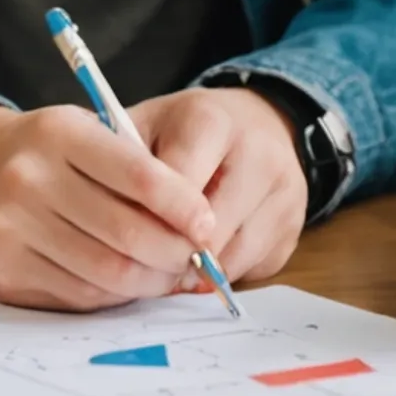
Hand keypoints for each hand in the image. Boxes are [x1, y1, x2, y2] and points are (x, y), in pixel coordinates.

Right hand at [0, 103, 218, 310]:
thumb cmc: (51, 155)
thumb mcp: (89, 135)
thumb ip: (140, 170)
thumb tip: (200, 230)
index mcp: (58, 133)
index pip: (139, 174)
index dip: (184, 205)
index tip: (208, 223)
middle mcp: (27, 178)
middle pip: (127, 232)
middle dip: (176, 252)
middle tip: (198, 258)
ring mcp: (10, 229)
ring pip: (109, 272)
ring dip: (153, 280)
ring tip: (171, 273)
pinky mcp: (5, 273)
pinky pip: (82, 295)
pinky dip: (118, 294)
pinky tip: (131, 281)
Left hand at [129, 87, 307, 285]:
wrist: (257, 123)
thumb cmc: (186, 131)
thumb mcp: (146, 127)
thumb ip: (121, 165)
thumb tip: (100, 220)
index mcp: (211, 120)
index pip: (175, 187)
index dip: (144, 220)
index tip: (120, 237)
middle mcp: (259, 153)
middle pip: (208, 230)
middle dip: (169, 252)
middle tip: (140, 263)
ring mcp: (285, 192)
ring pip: (231, 256)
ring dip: (194, 270)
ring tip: (167, 264)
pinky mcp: (295, 228)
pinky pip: (250, 269)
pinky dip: (220, 274)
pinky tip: (201, 260)